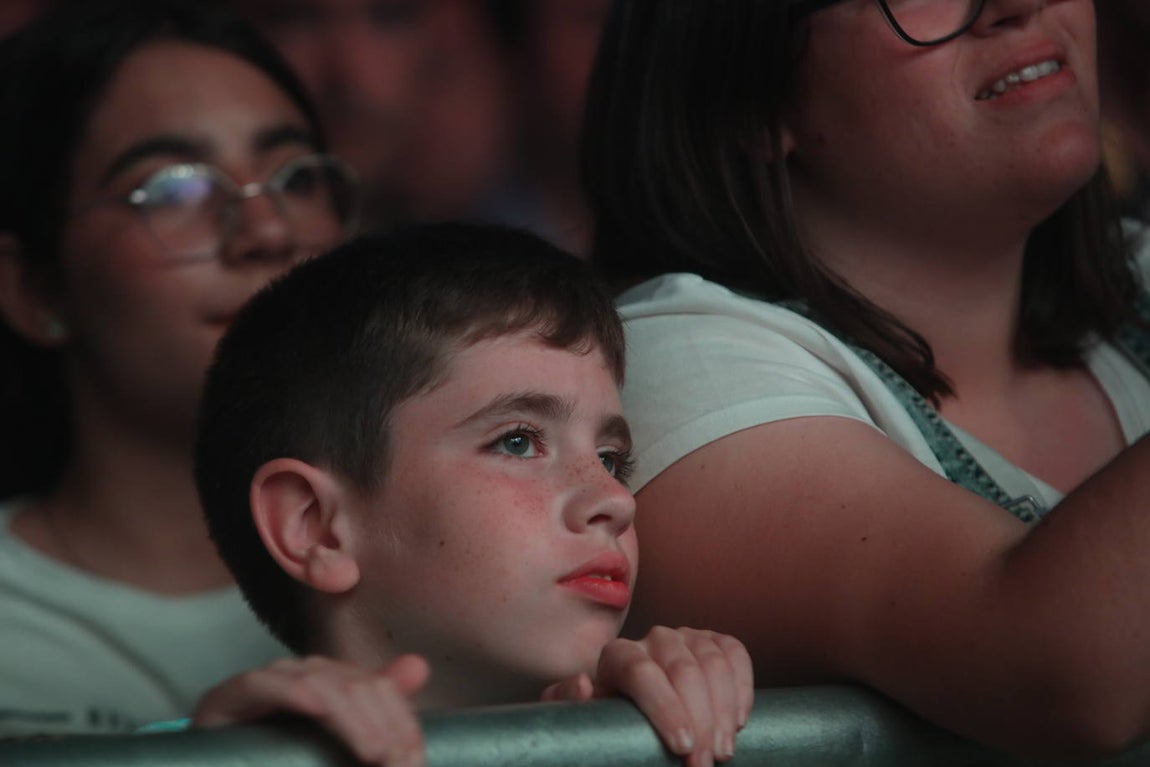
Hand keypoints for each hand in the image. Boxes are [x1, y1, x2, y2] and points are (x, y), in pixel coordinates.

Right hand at [193, 654, 430, 766]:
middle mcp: (296, 676)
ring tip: (376, 753)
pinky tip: (316, 707)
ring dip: (353, 720)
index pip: (374, 685)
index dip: (401, 720)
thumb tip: (418, 666)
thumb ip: (379, 717)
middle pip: (352, 683)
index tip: (416, 761)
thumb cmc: (281, 766)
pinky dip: (293, 693)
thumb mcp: (336, 751)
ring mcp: (262, 683)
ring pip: (318, 682)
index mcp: (326, 685)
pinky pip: (263, 685)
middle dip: (384, 726)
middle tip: (400, 765)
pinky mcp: (226, 698)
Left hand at [541, 626, 752, 766]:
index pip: (640, 671)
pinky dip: (742, 686)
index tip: (682, 747)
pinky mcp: (714, 641)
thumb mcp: (583, 718)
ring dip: (724, 711)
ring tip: (722, 752)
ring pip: (712, 662)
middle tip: (703, 764)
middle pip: (682, 670)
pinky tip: (739, 721)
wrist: (632, 715)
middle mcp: (653, 638)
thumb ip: (567, 702)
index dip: (665, 708)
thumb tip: (583, 684)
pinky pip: (735, 652)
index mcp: (617, 655)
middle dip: (699, 721)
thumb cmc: (609, 721)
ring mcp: (687, 637)